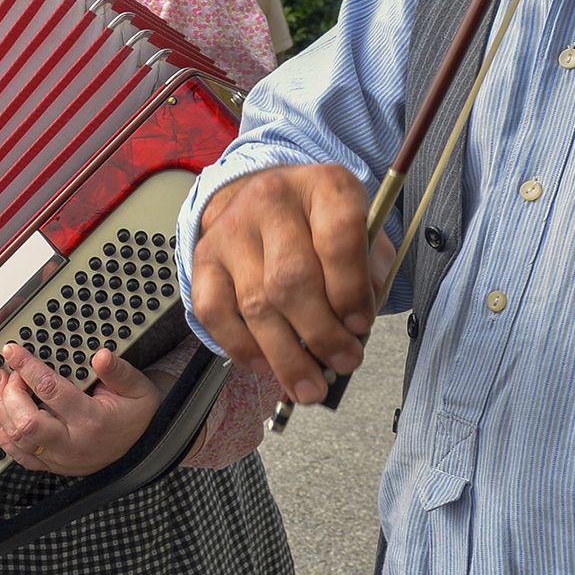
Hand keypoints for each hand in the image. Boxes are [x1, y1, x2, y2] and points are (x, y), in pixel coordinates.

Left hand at [0, 342, 159, 475]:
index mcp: (92, 420)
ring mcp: (61, 459)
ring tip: (0, 385)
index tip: (13, 351)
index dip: (27, 367)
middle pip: (25, 422)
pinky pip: (19, 455)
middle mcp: (73, 444)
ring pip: (17, 439)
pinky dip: (5, 434)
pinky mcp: (53, 467)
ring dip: (1, 409)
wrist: (145, 447)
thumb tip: (101, 356)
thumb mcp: (138, 387)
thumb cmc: (138, 415)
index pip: (50, 391)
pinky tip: (2, 413)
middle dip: (9, 393)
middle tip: (8, 372)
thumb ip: (118, 371)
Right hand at [187, 163, 395, 406]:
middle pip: (292, 280)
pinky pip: (215, 312)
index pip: (339, 238)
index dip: (351, 291)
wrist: (267, 195)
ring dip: (286, 356)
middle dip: (321, 334)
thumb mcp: (364, 230)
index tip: (361, 327)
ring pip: (255, 304)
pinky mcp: (203, 258)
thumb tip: (355, 327)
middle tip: (343, 364)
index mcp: (324, 187)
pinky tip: (264, 366)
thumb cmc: (323, 225)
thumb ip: (370, 271)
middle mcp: (271, 200)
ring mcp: (231, 229)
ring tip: (310, 388)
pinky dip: (241, 347)